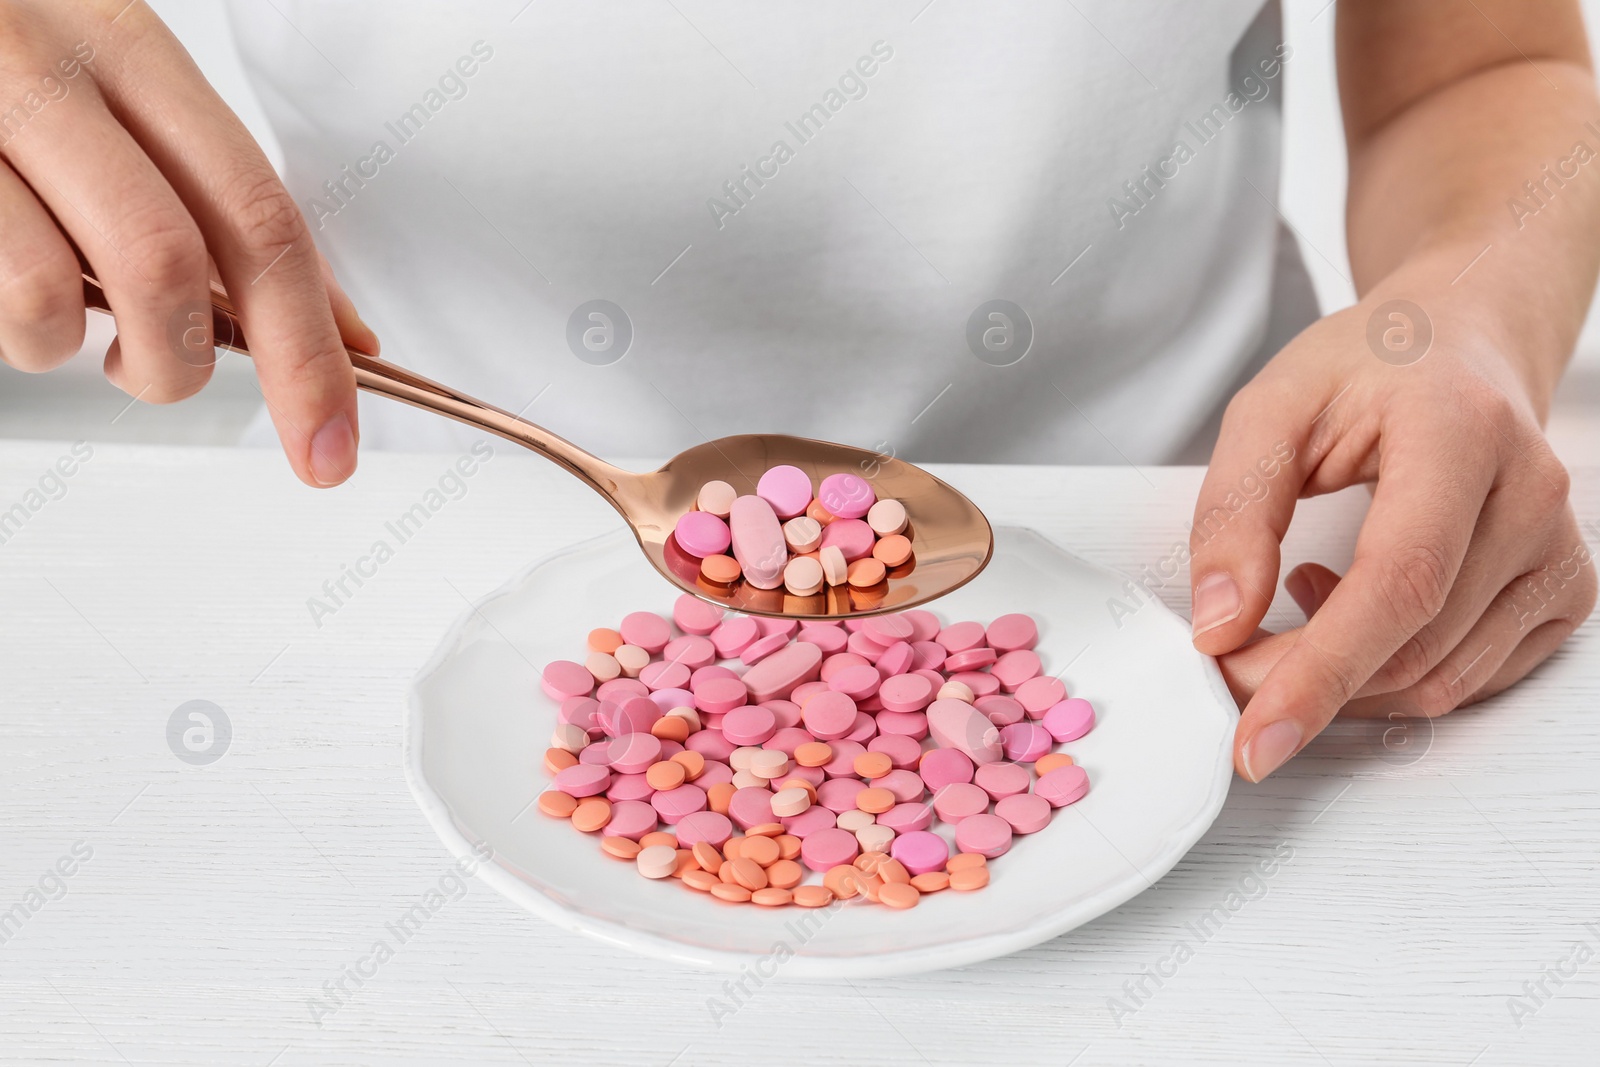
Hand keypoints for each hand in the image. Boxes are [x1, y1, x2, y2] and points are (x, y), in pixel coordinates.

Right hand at [0, 1, 375, 484]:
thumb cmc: (12, 76)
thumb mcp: (123, 107)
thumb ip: (224, 207)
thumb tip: (339, 331)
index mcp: (132, 50)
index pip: (260, 215)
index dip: (311, 346)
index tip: (332, 435)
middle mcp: (52, 71)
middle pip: (173, 259)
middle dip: (202, 366)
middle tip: (203, 395)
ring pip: (65, 293)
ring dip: (88, 352)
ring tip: (81, 327)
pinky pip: (4, 294)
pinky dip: (24, 333)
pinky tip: (17, 292)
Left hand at [1191, 294, 1594, 780]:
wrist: (1458, 344)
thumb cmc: (1370, 367)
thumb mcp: (1270, 408)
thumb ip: (1234, 513)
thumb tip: (1221, 625)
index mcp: (1462, 431)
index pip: (1401, 582)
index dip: (1322, 671)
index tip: (1257, 736)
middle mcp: (1530, 494)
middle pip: (1415, 644)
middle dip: (1306, 680)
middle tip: (1231, 659)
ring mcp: (1558, 549)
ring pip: (1440, 679)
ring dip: (1345, 676)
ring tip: (1302, 590)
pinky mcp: (1562, 591)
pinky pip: (1468, 679)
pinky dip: (1391, 671)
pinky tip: (1357, 603)